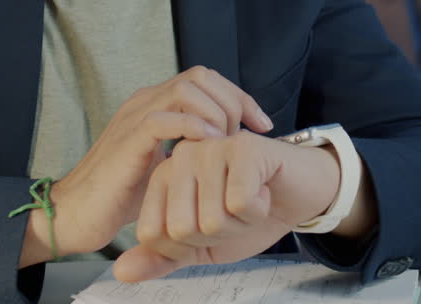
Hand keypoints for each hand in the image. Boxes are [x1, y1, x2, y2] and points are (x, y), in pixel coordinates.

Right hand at [30, 67, 272, 264]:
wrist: (75, 214)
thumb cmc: (121, 196)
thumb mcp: (167, 166)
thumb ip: (191, 149)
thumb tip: (229, 148)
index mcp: (155, 104)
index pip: (205, 79)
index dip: (238, 96)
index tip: (262, 124)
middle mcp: (145, 101)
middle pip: (201, 75)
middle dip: (233, 101)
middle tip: (246, 134)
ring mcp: (135, 116)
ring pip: (186, 89)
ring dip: (216, 113)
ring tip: (225, 144)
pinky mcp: (128, 139)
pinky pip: (166, 118)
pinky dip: (194, 128)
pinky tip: (208, 148)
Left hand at [112, 131, 341, 281]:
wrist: (299, 194)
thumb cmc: (250, 213)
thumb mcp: (201, 246)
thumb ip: (162, 258)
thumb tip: (121, 272)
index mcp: (164, 178)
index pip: (153, 234)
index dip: (187, 246)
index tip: (210, 225)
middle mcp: (182, 158)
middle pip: (182, 229)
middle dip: (217, 235)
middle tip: (235, 211)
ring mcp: (211, 148)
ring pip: (212, 218)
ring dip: (241, 223)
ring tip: (251, 199)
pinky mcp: (242, 147)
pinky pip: (239, 203)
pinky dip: (258, 210)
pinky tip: (264, 191)